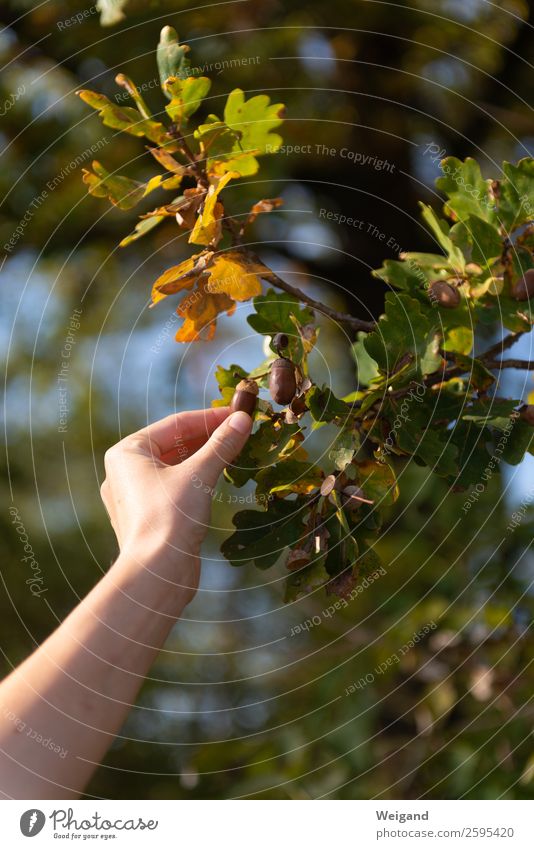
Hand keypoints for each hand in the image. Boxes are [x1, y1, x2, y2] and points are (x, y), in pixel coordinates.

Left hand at [100, 407, 251, 601]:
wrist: (156, 575)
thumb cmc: (169, 518)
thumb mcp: (199, 475)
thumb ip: (221, 444)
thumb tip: (243, 419)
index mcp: (127, 452)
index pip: (175, 424)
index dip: (210, 417)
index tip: (239, 414)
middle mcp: (126, 471)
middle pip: (175, 444)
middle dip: (209, 438)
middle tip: (241, 431)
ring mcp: (136, 495)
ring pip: (177, 466)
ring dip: (206, 458)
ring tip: (237, 451)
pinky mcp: (150, 517)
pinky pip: (177, 487)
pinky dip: (199, 479)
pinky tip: (221, 476)